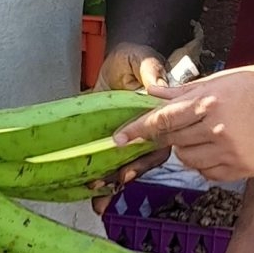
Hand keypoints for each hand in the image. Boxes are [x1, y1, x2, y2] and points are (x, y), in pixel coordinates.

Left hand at [90, 43, 169, 207]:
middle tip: (104, 185)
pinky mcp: (111, 139)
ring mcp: (129, 138)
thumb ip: (150, 70)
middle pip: (141, 160)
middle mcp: (148, 132)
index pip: (156, 142)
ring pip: (126, 165)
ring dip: (112, 183)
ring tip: (95, 196)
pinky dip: (102, 178)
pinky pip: (109, 162)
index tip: (125, 166)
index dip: (142, 157)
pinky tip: (93, 195)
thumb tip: (154, 84)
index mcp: (160, 118)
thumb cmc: (136, 57)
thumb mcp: (142, 59)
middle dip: (123, 176)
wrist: (118, 57)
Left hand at [116, 64, 253, 181]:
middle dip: (168, 135)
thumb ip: (186, 90)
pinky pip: (207, 173)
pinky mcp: (241, 169)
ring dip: (187, 149)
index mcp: (208, 102)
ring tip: (206, 133)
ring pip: (188, 159)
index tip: (117, 139)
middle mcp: (215, 129)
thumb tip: (154, 93)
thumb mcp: (224, 79)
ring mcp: (229, 152)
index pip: (162, 120)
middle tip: (179, 127)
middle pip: (172, 141)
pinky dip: (205, 163)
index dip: (137, 130)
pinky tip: (219, 148)